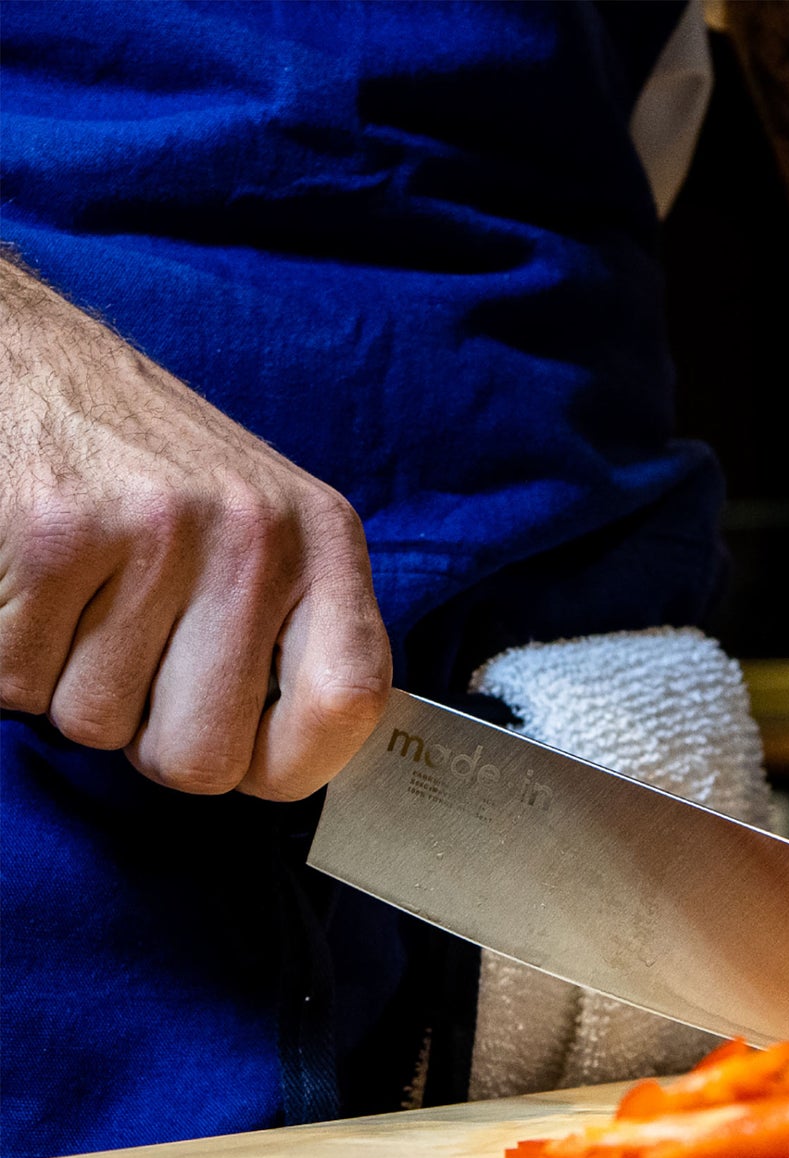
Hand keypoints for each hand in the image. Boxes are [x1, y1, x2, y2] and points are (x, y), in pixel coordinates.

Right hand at [0, 261, 390, 798]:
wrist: (27, 359)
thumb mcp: (264, 534)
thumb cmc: (148, 472)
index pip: (351, 702)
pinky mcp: (54, 532)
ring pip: (98, 725)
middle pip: (204, 757)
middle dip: (152, 741)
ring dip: (72, 687)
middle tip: (137, 666)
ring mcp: (158, 529)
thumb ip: (294, 633)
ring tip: (83, 599)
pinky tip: (32, 584)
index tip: (250, 758)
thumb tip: (295, 758)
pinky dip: (10, 655)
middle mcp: (257, 532)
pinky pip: (19, 683)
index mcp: (324, 540)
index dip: (292, 764)